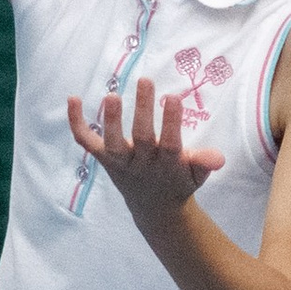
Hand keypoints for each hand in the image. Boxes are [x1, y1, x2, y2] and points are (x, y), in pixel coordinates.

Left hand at [64, 76, 224, 222]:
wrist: (154, 208)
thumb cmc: (179, 180)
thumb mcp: (196, 175)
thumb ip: (204, 163)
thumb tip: (218, 158)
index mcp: (168, 165)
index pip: (170, 144)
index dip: (171, 122)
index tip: (174, 98)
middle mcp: (142, 164)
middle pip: (141, 138)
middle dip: (143, 111)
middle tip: (145, 81)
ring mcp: (120, 162)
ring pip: (112, 144)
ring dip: (111, 121)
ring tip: (112, 95)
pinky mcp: (104, 159)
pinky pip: (86, 142)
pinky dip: (77, 123)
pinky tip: (72, 99)